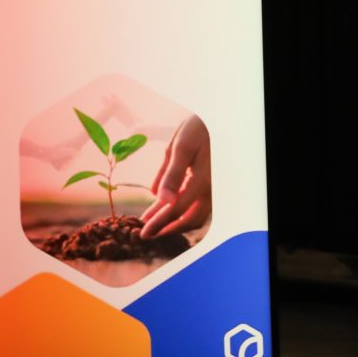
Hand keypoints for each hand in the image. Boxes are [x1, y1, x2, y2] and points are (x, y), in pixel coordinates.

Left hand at [140, 113, 210, 238]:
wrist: (215, 123)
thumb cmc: (197, 130)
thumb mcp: (180, 146)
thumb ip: (170, 173)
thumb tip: (157, 196)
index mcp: (200, 181)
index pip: (176, 209)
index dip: (158, 221)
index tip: (142, 230)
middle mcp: (209, 190)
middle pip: (186, 219)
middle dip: (165, 228)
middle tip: (146, 234)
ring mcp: (211, 191)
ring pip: (194, 218)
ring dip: (174, 224)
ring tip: (155, 226)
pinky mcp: (209, 188)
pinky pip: (198, 209)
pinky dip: (183, 215)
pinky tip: (168, 212)